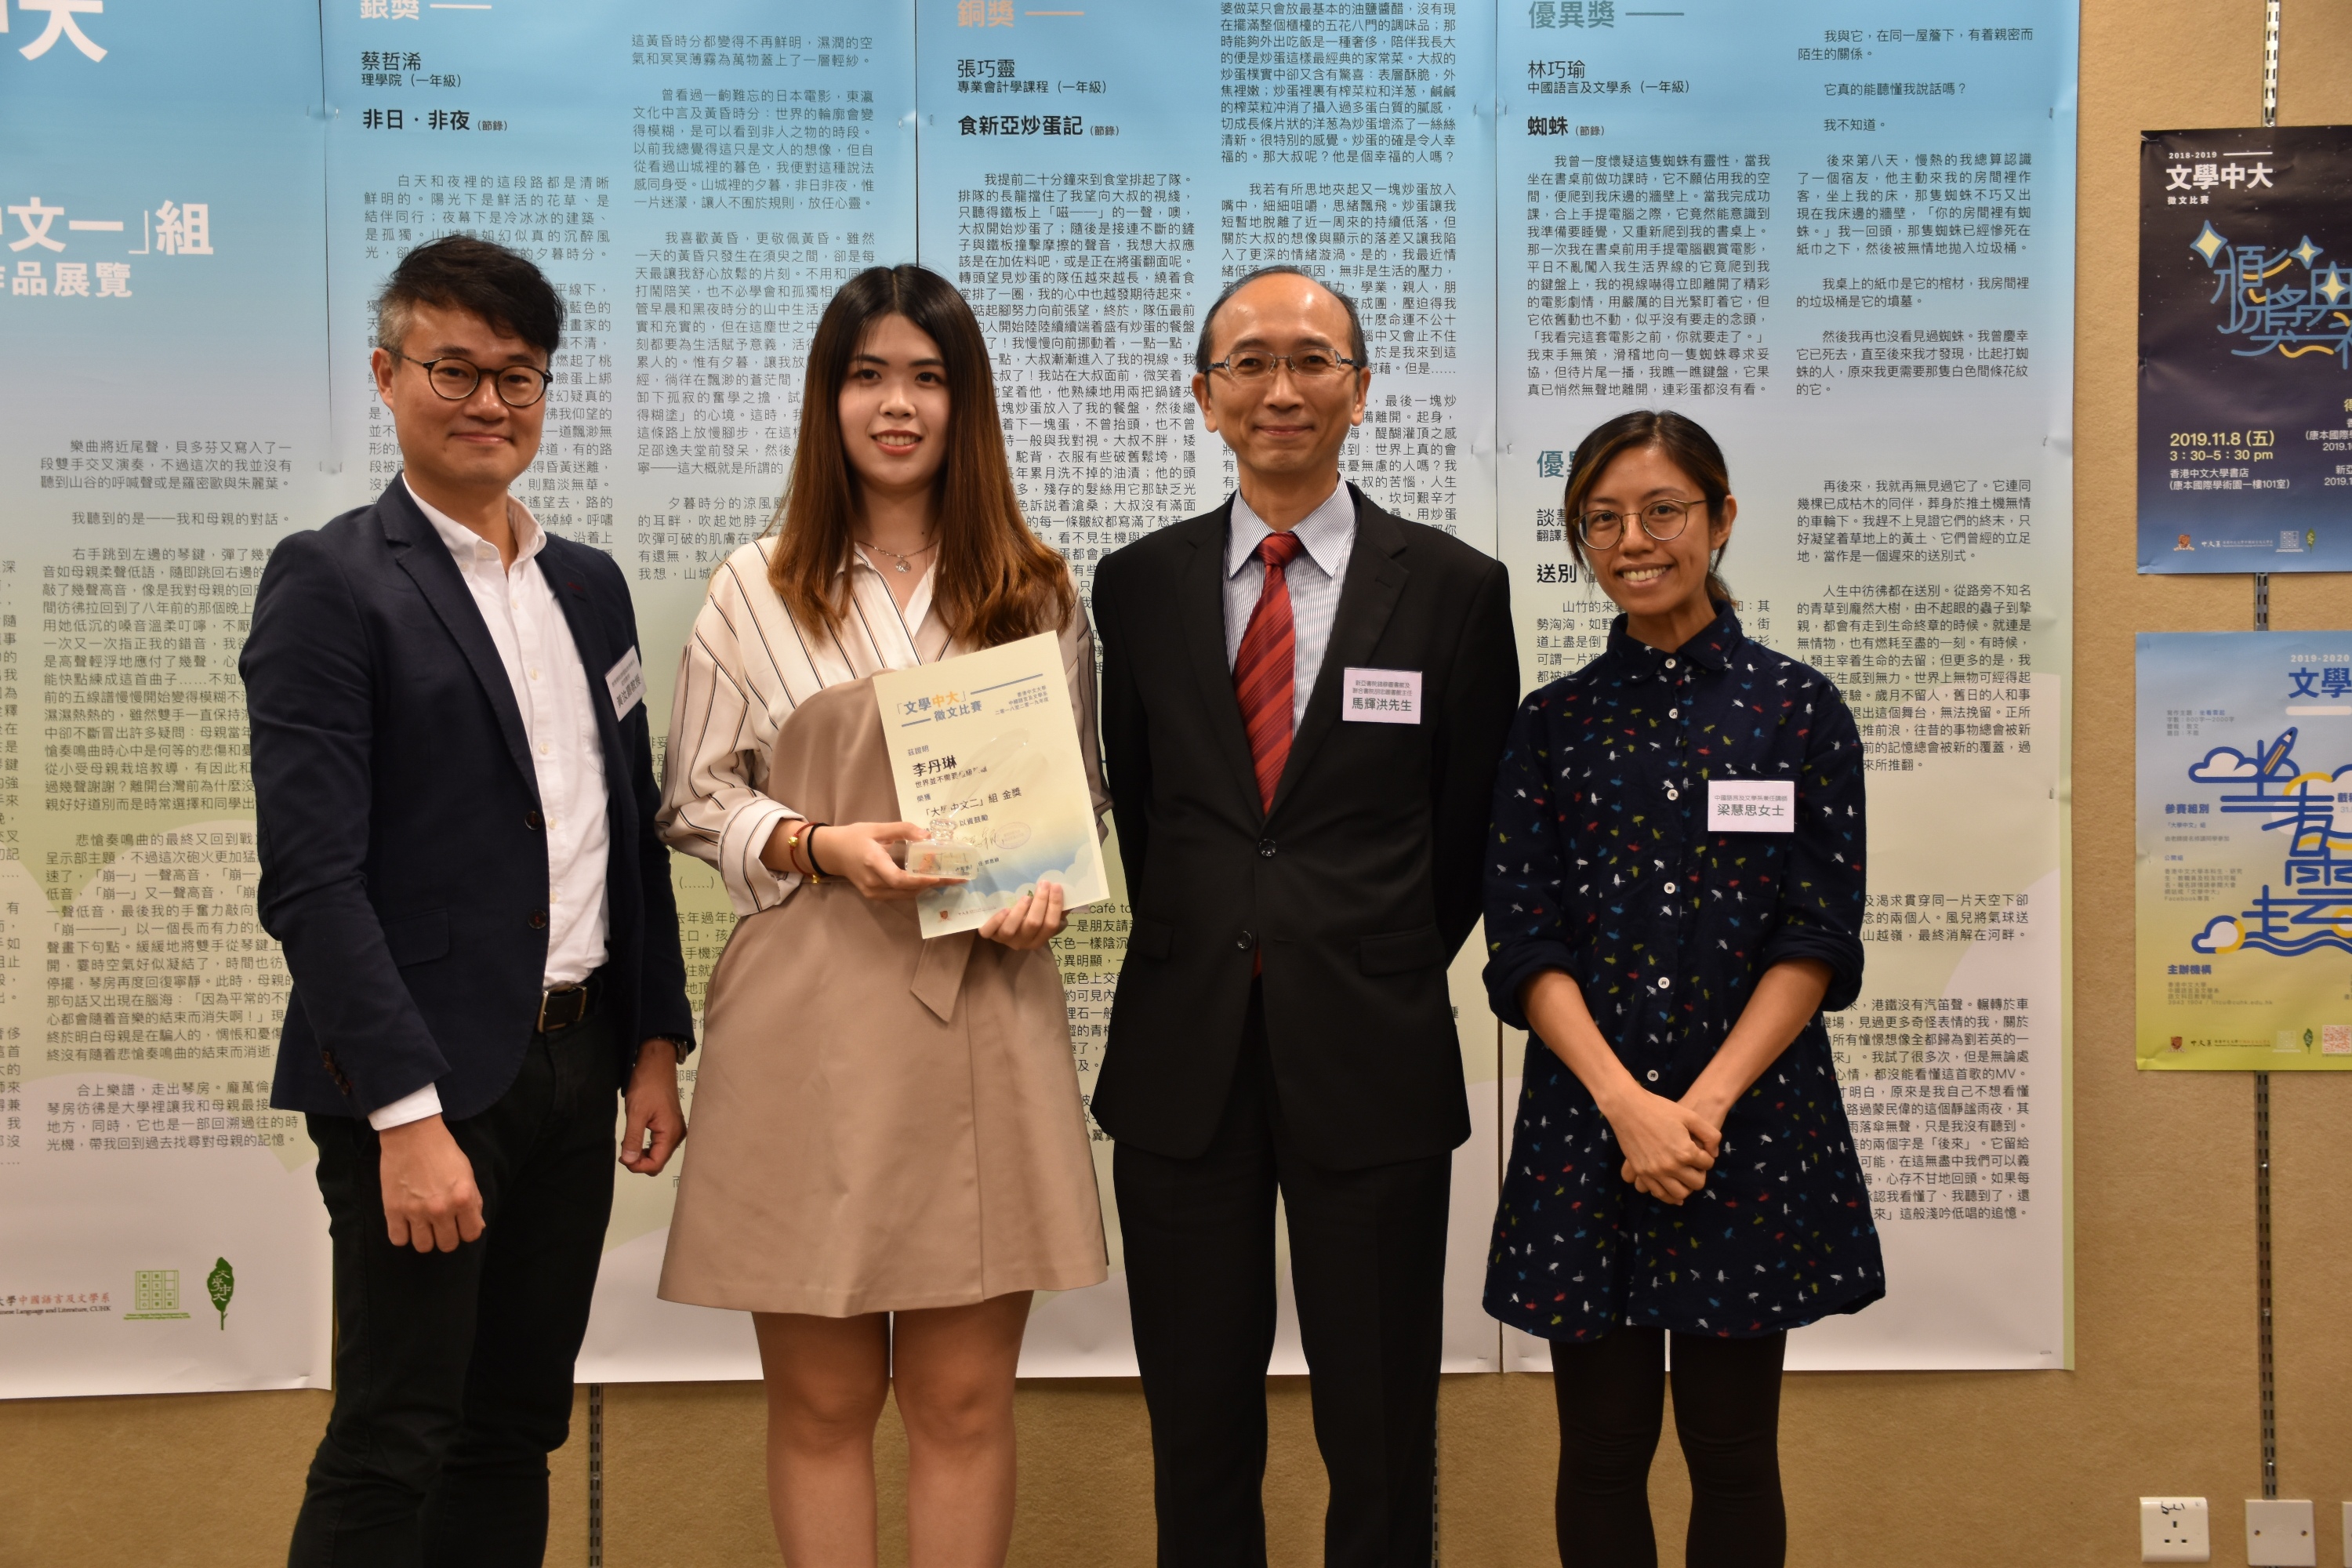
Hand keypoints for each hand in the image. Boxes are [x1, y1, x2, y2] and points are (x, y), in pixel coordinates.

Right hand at [378, 1115, 484, 1251]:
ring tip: (423, 1224)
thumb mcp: (467, 1173)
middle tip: (442, 1224)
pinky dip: (403, 1235)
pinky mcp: (393, 1210)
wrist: (412, 1134)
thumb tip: (477, 1225)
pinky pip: (398, 1240)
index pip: (471, 1234)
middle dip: (447, 1236)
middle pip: (447, 1244)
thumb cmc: (443, 1150)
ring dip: (425, 1238)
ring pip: (423, 1247)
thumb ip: (474, 1200)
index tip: (460, 1224)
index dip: (467, 1230)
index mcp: (463, 1198)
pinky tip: (406, 1224)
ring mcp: (415, 1211)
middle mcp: (441, 1209)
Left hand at [622, 1038, 685, 1175]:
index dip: (638, 1166)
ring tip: (628, 1143)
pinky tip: (635, 1138)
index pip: (656, 1163)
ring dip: (642, 1154)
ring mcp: (675, 1129)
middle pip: (659, 1161)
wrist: (657, 1064)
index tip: (622, 1157)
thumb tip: (629, 1160)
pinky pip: (659, 1143)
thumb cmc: (648, 1084)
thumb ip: (633, 1139)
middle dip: (640, 1161)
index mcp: (671, 1133)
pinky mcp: (670, 1124)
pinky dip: (646, 1145)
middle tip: (623, 1151)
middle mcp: (677, 1134)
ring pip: (659, 1153)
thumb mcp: (636, 1113)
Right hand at [766, 819, 965, 901]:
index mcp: (873, 863)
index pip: (900, 879)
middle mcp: (873, 882)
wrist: (831, 852)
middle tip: (958, 877)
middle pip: (907, 890)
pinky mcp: (874, 895)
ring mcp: (873, 892)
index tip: (942, 876)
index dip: (922, 880)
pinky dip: (915, 888)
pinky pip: (899, 895)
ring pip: (905, 895)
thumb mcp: (877, 828)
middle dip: (933, 884)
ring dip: (926, 887)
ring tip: (949, 878)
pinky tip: (929, 880)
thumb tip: (928, 835)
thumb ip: (903, 830)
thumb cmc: (854, 837)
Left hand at [977, 880, 1066, 949]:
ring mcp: (1005, 939)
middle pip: (1033, 924)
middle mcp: (1024, 942)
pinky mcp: (990, 934)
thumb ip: (1057, 907)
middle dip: (1040, 902)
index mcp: (1040, 938)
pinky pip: (989, 931)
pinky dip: (996, 921)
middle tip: (1044, 884)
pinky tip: (1004, 909)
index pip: (1051, 924)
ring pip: (1011, 929)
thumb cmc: (1031, 917)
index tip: (1056, 886)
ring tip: (1026, 896)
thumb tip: (1070, 890)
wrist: (1008, 928)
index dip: (1055, 905)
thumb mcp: (1046, 914)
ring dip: (1020, 911)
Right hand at [1598, 1088, 1718, 1205]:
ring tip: (1683, 1176)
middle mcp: (1671, 1166)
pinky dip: (1668, 1194)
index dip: (1707, 1157)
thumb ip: (1710, 1135)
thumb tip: (1714, 1154)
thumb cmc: (1660, 1109)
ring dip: (1685, 1187)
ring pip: (1678, 1194)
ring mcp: (1655, 1172)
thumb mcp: (1690, 1116)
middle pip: (1697, 1183)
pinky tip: (1670, 1185)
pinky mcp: (1642, 1173)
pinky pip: (1658, 1193)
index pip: (1708, 1164)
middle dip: (1699, 1174)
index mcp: (1685, 1152)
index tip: (1700, 1151)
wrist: (1627, 1108)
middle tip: (1694, 1164)